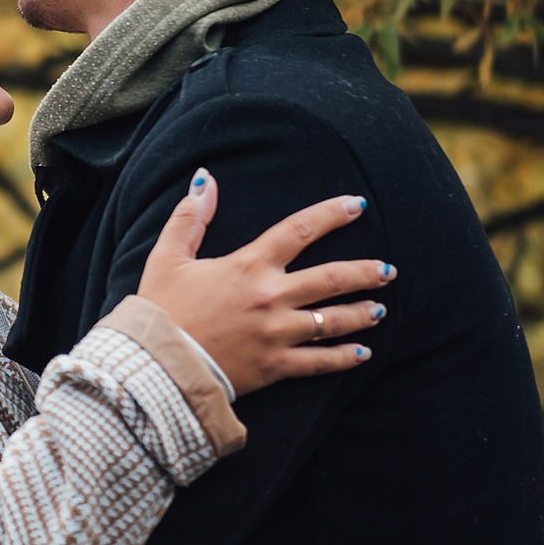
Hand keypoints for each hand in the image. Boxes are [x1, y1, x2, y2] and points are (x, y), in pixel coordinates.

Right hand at [136, 168, 392, 396]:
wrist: (156, 363)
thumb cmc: (161, 309)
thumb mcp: (168, 256)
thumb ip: (190, 217)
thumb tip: (204, 179)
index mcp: (249, 266)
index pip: (299, 230)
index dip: (331, 214)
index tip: (357, 205)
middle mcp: (271, 297)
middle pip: (331, 278)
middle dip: (364, 272)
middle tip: (387, 270)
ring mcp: (277, 334)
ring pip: (334, 320)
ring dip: (362, 313)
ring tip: (380, 308)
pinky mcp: (276, 365)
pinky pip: (320, 362)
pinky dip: (344, 357)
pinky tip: (363, 352)